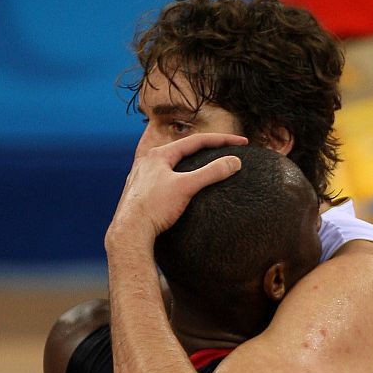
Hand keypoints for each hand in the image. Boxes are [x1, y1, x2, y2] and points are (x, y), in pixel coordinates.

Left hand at [106, 132, 247, 248]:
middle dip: (206, 149)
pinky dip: (179, 179)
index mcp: (159, 155)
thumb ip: (211, 173)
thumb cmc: (154, 208)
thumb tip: (234, 162)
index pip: (196, 141)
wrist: (130, 232)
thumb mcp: (187, 187)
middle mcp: (148, 162)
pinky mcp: (140, 194)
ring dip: (191, 164)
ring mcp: (142, 178)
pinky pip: (164, 181)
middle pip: (184, 151)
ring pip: (172, 166)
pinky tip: (182, 189)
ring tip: (206, 167)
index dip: (222, 140)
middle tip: (226, 151)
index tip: (242, 142)